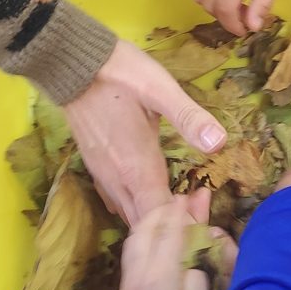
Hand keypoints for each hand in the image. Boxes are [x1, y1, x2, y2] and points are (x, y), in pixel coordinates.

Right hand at [64, 38, 224, 224]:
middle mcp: (117, 181)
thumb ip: (188, 117)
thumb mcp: (159, 89)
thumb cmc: (119, 73)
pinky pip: (118, 203)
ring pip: (130, 217)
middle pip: (146, 225)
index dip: (184, 223)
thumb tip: (219, 142)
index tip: (204, 205)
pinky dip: (138, 209)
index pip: (161, 218)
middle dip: (174, 226)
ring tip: (182, 203)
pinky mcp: (96, 168)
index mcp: (136, 168)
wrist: (71, 63)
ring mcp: (103, 176)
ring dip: (156, 220)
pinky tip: (150, 198)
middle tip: (200, 206)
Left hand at [119, 192, 233, 289]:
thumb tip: (194, 260)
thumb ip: (197, 281)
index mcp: (162, 275)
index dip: (180, 215)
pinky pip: (132, 247)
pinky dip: (141, 232)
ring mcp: (131, 275)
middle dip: (163, 211)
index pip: (171, 236)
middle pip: (149, 230)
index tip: (186, 197)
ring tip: (163, 210)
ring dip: (150, 219)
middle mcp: (143, 269)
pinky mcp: (127, 282)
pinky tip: (148, 230)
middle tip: (177, 198)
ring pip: (136, 236)